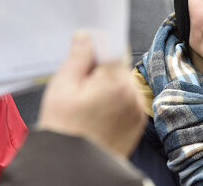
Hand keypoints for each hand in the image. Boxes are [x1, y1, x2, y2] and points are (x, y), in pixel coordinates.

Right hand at [37, 31, 145, 157]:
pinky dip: (118, 102)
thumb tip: (88, 35)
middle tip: (83, 86)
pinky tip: (100, 113)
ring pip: (126, 83)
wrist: (75, 166)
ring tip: (90, 103)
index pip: (115, 47)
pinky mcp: (139, 122)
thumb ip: (79, 57)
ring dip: (112, 86)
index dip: (101, 46)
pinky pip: (130, 101)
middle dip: (104, 69)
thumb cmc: (65, 128)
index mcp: (116, 81)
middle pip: (121, 66)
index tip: (90, 48)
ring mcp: (139, 108)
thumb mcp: (62, 87)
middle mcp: (133, 93)